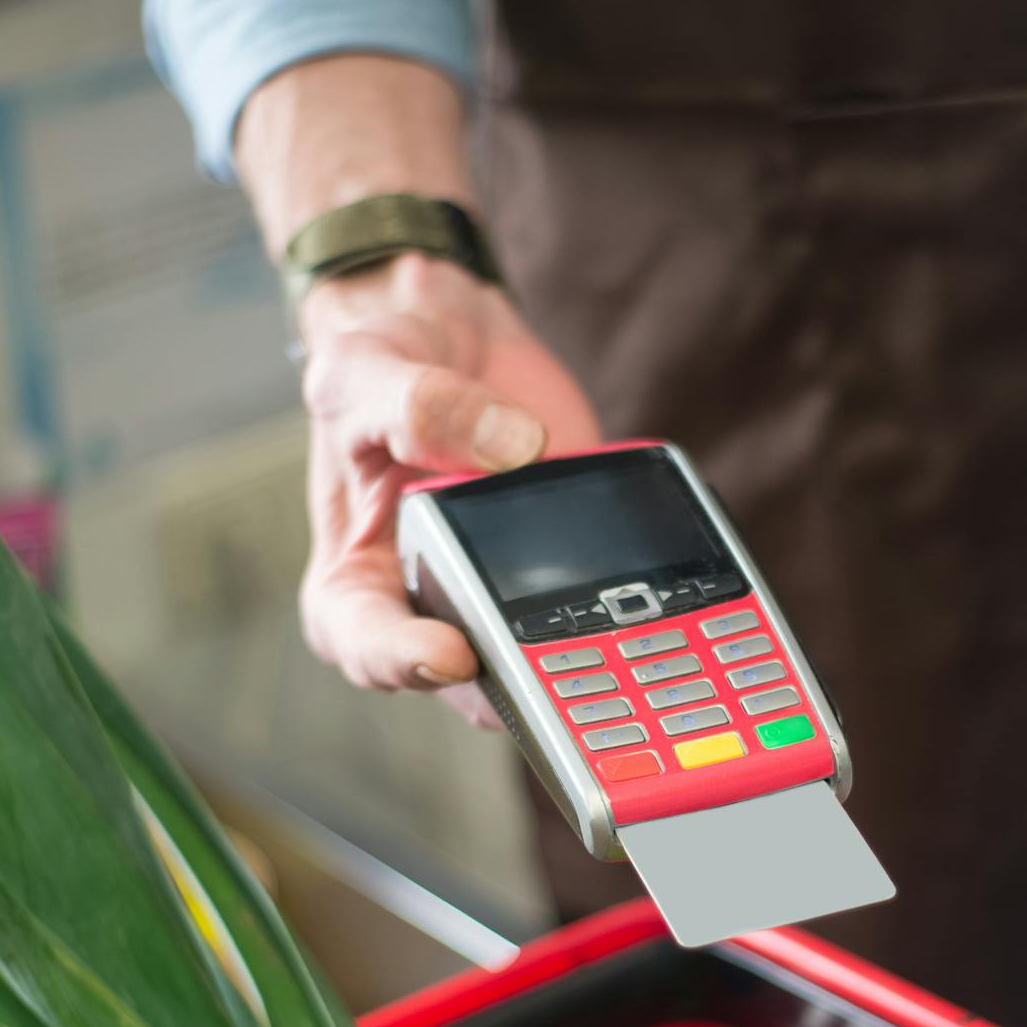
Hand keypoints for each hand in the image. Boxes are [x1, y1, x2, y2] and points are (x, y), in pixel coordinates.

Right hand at [297, 252, 600, 709]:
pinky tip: (670, 608)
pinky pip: (597, 615)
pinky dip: (632, 618)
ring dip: (590, 670)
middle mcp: (427, 612)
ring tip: (627, 652)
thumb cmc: (385, 362)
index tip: (452, 653)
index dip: (405, 661)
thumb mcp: (369, 370)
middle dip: (518, 686)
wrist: (453, 339)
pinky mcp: (563, 577)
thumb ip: (421, 406)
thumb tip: (513, 447)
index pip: (368, 645)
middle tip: (562, 675)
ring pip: (545, 664)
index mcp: (356, 586)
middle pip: (469, 679)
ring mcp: (501, 602)